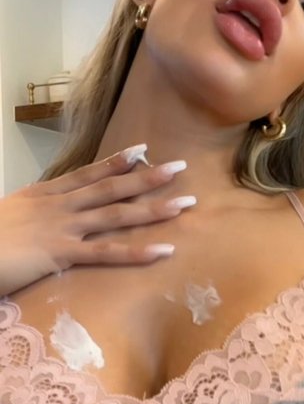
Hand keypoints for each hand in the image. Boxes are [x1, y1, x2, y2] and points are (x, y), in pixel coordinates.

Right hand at [0, 149, 188, 296]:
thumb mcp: (10, 216)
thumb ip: (33, 214)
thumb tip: (45, 217)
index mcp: (43, 195)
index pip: (87, 174)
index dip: (117, 162)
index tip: (143, 150)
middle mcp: (58, 205)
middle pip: (111, 187)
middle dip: (148, 178)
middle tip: (181, 167)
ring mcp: (62, 227)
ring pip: (116, 214)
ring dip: (154, 208)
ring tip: (186, 202)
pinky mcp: (61, 253)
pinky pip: (107, 253)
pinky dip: (138, 252)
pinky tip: (165, 250)